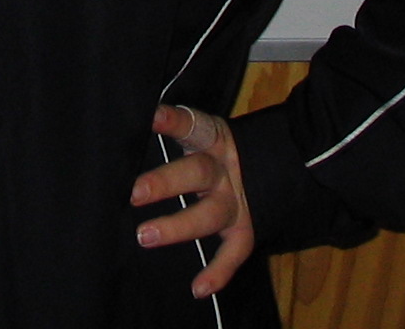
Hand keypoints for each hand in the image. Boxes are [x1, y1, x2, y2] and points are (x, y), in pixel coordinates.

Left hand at [130, 103, 254, 298]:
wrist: (276, 167)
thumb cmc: (217, 152)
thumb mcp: (202, 134)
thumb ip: (174, 131)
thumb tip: (129, 128)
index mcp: (212, 139)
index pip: (193, 125)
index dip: (173, 121)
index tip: (151, 117)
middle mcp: (224, 169)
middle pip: (197, 172)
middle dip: (166, 182)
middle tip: (135, 193)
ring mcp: (237, 200)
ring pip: (210, 213)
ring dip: (178, 226)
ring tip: (145, 236)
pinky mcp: (246, 228)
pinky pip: (234, 252)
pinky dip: (219, 272)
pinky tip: (199, 288)